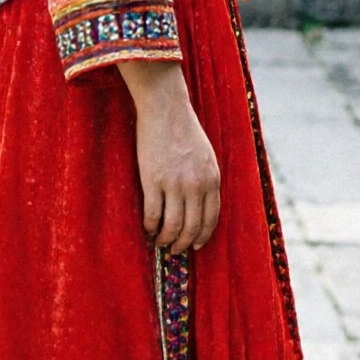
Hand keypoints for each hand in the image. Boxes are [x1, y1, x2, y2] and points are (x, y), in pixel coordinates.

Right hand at [116, 59, 220, 254]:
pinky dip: (150, 226)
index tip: (195, 245)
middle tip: (175, 249)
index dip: (202, 237)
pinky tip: (148, 228)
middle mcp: (196, 186)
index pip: (210, 219)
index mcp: (212, 179)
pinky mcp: (153, 181)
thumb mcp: (206, 156)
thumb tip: (199, 207)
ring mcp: (174, 184)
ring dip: (166, 240)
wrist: (165, 110)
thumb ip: (206, 181)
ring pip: (172, 226)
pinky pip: (153, 214)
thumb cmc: (184, 130)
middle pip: (191, 227)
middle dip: (183, 244)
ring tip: (161, 243)